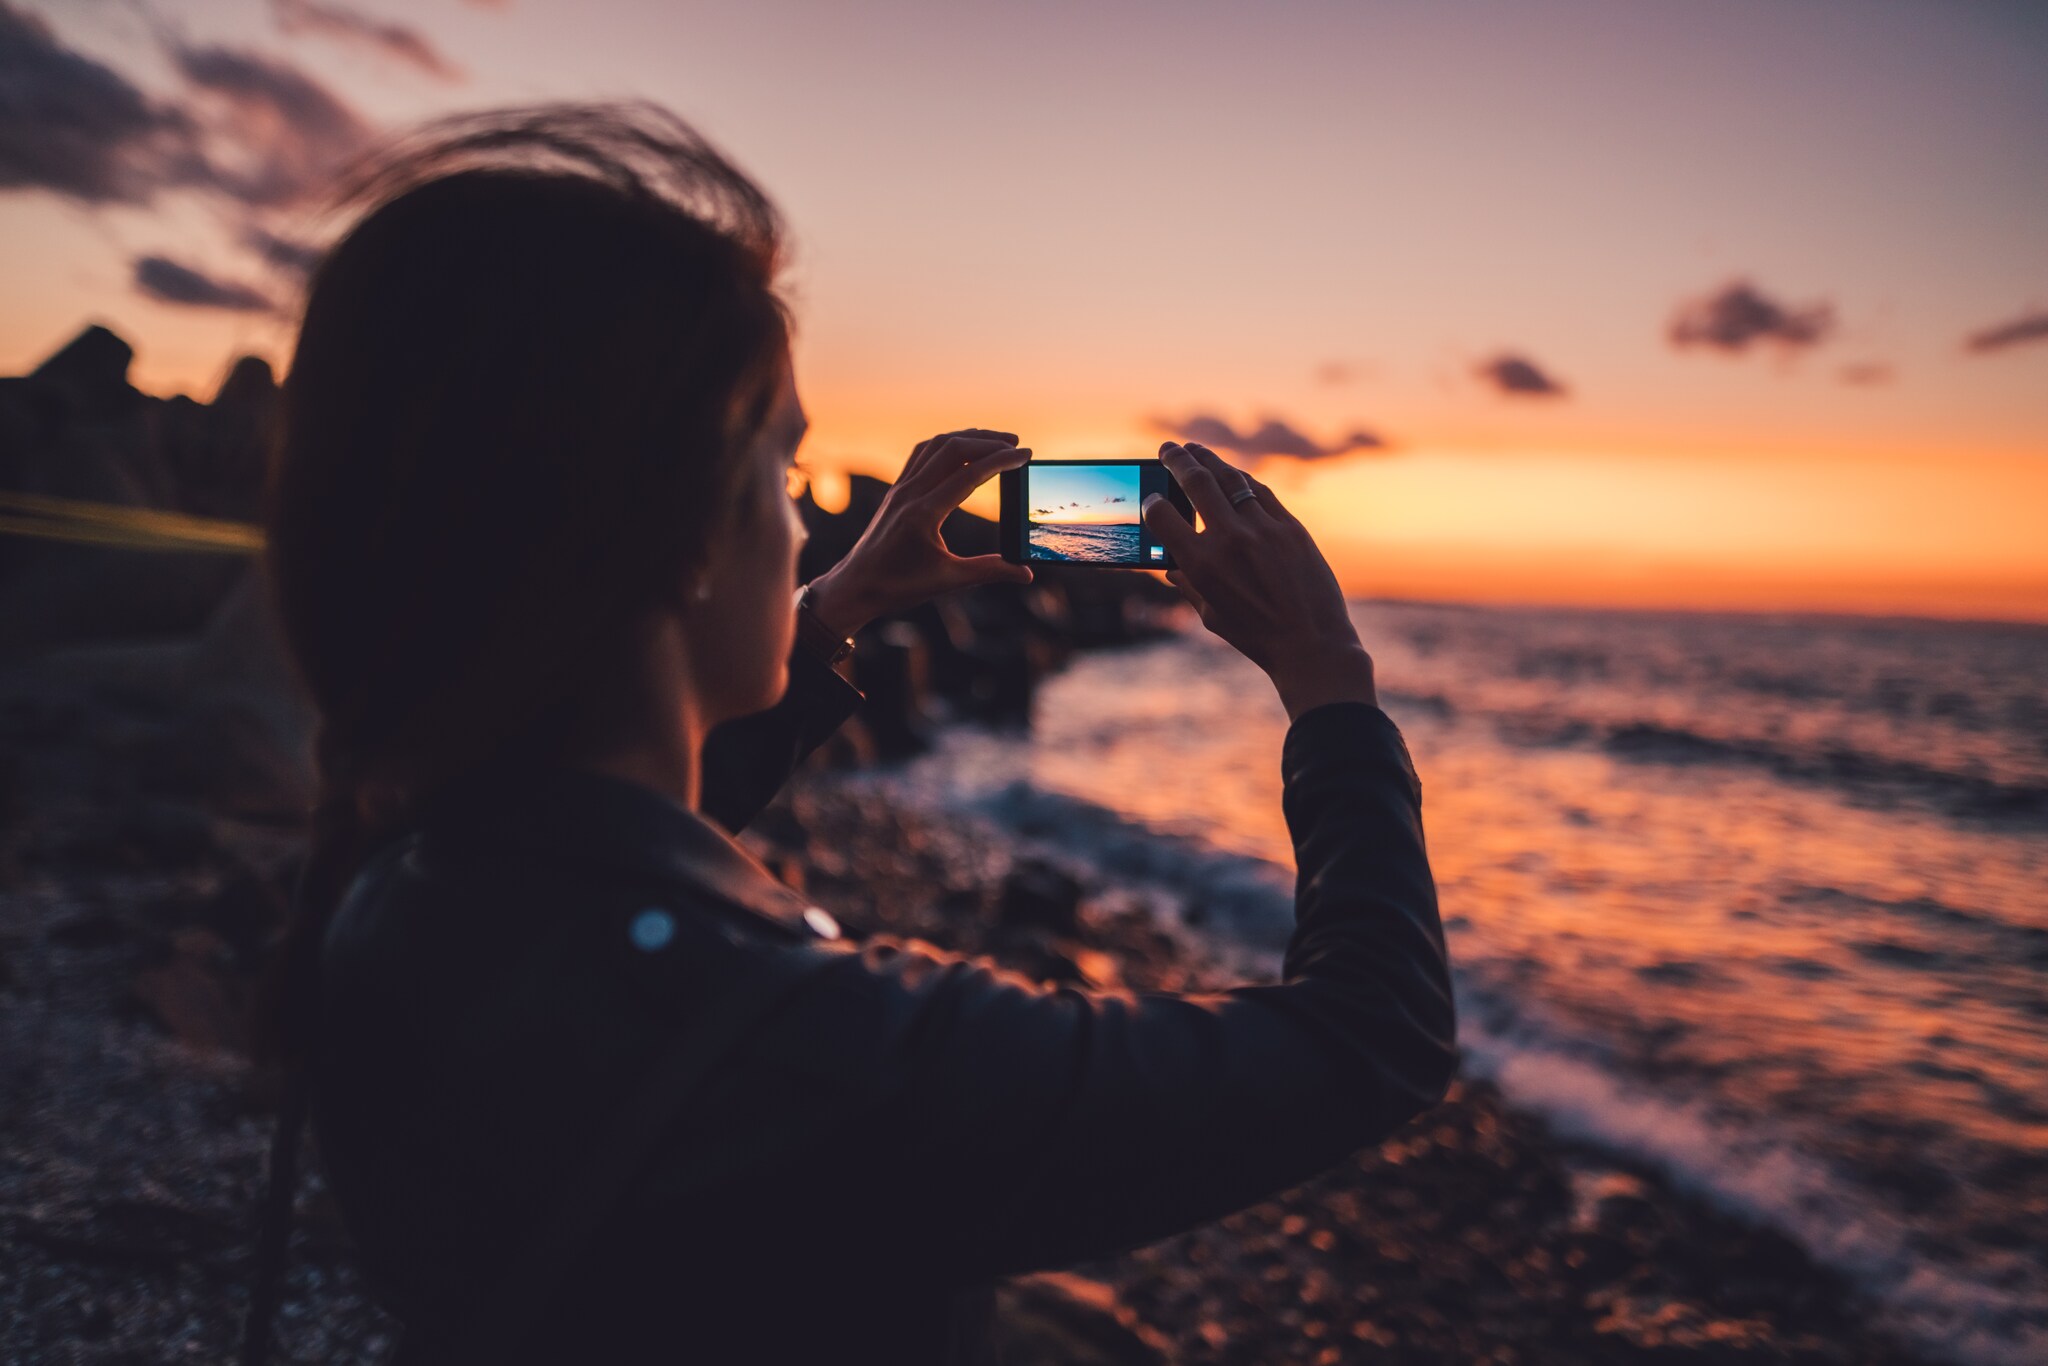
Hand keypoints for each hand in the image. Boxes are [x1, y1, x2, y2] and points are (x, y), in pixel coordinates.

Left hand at [803, 428, 1034, 636]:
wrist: (855, 587)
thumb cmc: (898, 587)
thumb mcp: (947, 580)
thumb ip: (989, 571)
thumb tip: (1026, 573)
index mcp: (923, 514)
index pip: (969, 475)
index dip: (1001, 461)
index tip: (1026, 454)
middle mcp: (909, 494)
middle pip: (952, 449)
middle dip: (988, 441)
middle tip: (1016, 444)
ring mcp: (900, 489)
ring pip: (935, 446)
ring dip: (967, 437)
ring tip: (995, 442)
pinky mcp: (896, 491)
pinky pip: (922, 454)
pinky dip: (946, 445)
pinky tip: (961, 451)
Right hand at [1142, 440, 1377, 721]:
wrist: (1311, 644)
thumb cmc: (1256, 636)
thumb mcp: (1211, 615)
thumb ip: (1188, 586)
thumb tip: (1171, 568)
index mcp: (1201, 564)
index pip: (1163, 517)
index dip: (1152, 503)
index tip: (1151, 497)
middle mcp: (1230, 539)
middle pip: (1196, 482)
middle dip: (1176, 460)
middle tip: (1167, 448)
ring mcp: (1263, 529)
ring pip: (1230, 479)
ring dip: (1209, 460)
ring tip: (1196, 451)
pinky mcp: (1292, 528)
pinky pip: (1261, 493)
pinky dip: (1243, 480)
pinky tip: (1233, 474)